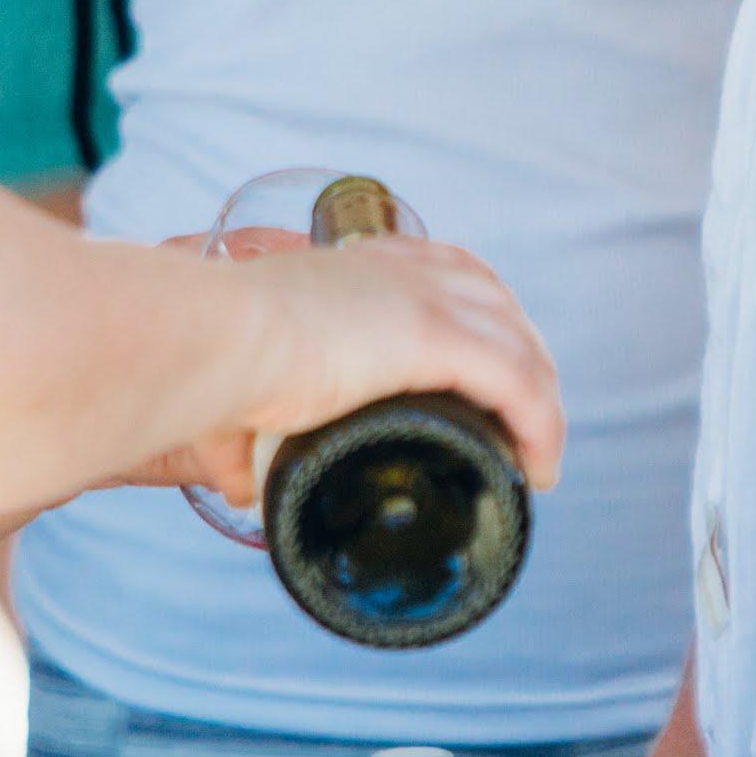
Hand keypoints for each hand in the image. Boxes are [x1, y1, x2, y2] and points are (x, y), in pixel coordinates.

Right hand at [227, 229, 564, 499]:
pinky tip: (539, 467)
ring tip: (535, 458)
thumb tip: (240, 492)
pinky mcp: (439, 338)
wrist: (216, 339)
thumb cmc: (215, 360)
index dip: (486, 317)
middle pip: (503, 308)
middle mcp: (408, 270)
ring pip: (522, 348)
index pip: (454, 272)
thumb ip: (238, 442)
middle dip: (526, 363)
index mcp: (367, 265)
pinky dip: (539, 427)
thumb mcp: (239, 388)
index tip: (492, 371)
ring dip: (541, 404)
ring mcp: (429, 300)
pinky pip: (519, 384)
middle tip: (523, 427)